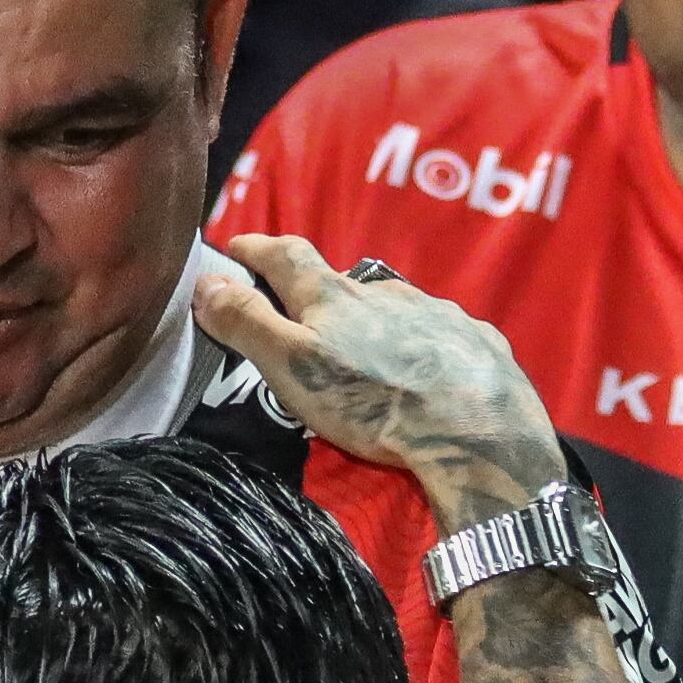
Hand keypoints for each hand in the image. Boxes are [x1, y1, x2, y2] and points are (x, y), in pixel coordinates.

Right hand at [196, 235, 570, 522]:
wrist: (476, 435)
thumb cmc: (374, 402)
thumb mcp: (292, 366)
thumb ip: (247, 322)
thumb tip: (204, 281)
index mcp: (335, 297)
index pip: (286, 255)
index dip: (257, 249)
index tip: (237, 248)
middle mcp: (386, 292)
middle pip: (344, 285)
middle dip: (321, 299)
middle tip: (307, 328)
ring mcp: (439, 313)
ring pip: (396, 310)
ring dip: (378, 325)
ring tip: (373, 362)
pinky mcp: (477, 341)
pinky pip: (444, 335)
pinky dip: (427, 348)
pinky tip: (430, 376)